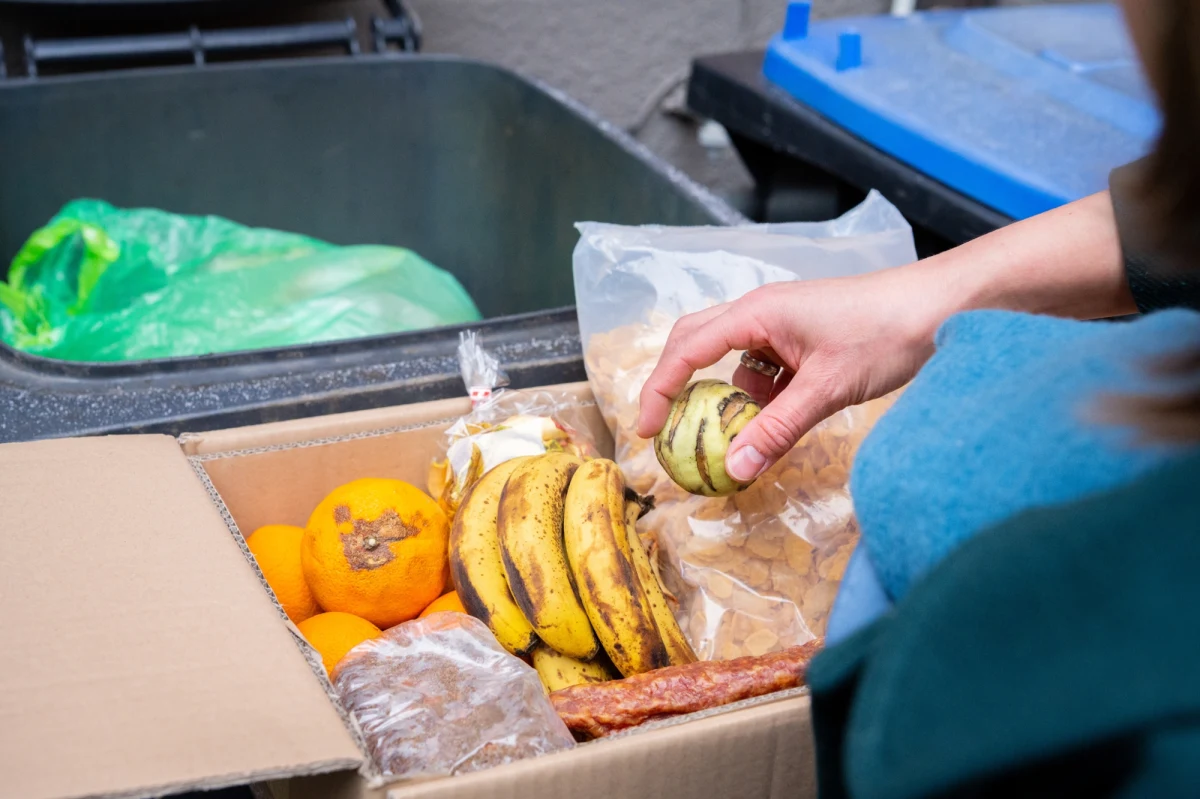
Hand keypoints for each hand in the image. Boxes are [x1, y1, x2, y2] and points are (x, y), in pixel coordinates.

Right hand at [636, 190, 1133, 482]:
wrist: (944, 306)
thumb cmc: (886, 333)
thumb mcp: (827, 389)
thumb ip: (777, 429)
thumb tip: (735, 470)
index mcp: (756, 313)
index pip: (686, 349)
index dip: (659, 390)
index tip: (647, 431)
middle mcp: (761, 312)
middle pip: (696, 343)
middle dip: (679, 386)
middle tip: (669, 430)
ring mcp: (784, 322)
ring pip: (735, 360)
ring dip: (734, 396)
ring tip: (751, 432)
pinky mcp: (804, 336)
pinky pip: (767, 367)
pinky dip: (766, 394)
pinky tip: (790, 412)